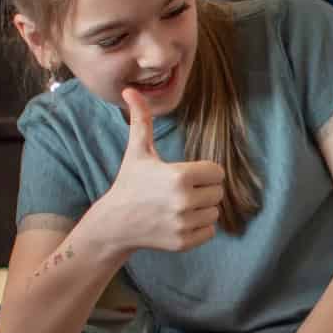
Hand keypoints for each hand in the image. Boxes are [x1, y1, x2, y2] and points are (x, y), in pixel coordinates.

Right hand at [96, 88, 224, 252]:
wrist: (115, 223)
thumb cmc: (130, 182)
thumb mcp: (137, 151)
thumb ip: (140, 120)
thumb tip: (129, 90)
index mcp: (179, 176)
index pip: (217, 172)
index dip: (204, 172)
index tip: (187, 174)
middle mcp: (183, 201)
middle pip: (218, 192)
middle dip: (204, 190)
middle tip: (181, 191)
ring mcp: (183, 224)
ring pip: (214, 213)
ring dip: (202, 209)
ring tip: (179, 206)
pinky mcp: (183, 242)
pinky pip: (209, 232)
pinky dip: (199, 227)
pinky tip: (179, 221)